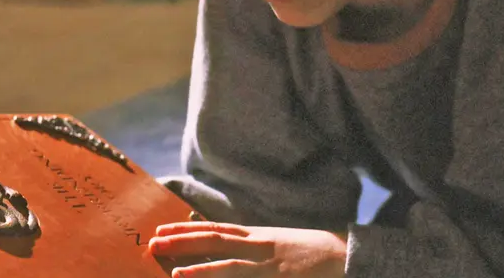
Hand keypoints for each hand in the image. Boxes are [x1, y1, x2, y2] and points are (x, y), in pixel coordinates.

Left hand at [148, 221, 347, 276]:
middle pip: (216, 241)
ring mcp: (271, 267)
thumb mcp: (280, 244)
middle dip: (183, 243)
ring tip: (175, 273)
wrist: (350, 258)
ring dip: (202, 270)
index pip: (216, 230)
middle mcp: (261, 247)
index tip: (162, 229)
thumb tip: (227, 246)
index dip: (187, 229)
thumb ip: (253, 245)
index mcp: (259, 237)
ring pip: (231, 268)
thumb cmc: (314, 254)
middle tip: (153, 243)